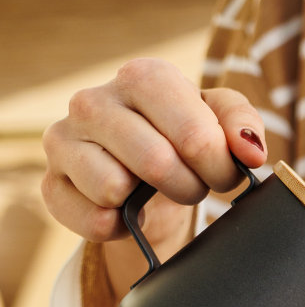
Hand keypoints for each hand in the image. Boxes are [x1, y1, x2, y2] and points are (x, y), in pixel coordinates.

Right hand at [42, 59, 266, 296]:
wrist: (139, 176)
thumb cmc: (181, 140)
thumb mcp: (219, 122)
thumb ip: (242, 124)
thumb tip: (250, 151)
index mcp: (142, 78)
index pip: (193, 133)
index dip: (219, 167)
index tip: (223, 175)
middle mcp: (94, 101)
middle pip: (157, 163)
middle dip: (188, 188)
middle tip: (191, 186)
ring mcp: (65, 141)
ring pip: (113, 188)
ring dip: (147, 205)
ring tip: (151, 193)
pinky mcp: (52, 185)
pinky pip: (92, 220)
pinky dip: (118, 228)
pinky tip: (125, 214)